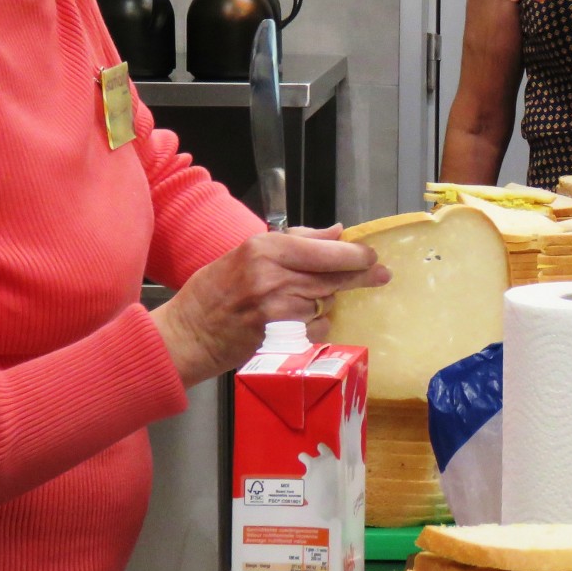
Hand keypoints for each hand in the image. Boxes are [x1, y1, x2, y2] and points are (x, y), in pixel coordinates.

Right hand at [151, 225, 389, 386]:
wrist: (190, 334)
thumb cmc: (216, 290)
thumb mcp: (249, 251)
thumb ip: (297, 240)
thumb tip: (338, 233)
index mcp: (266, 248)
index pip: (326, 250)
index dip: (355, 255)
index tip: (371, 256)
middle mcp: (275, 277)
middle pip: (335, 276)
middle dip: (362, 275)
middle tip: (382, 275)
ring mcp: (279, 310)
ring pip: (327, 302)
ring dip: (326, 300)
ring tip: (302, 299)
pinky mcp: (282, 337)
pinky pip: (318, 328)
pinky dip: (315, 324)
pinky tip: (295, 321)